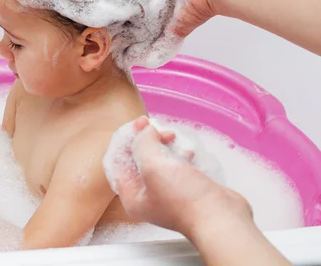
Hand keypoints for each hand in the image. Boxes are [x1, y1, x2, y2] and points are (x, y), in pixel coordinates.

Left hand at [108, 117, 251, 239]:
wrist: (220, 217)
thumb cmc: (183, 197)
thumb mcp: (153, 165)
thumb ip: (142, 143)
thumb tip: (145, 131)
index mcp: (131, 196)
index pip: (120, 161)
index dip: (127, 139)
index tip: (140, 122)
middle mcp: (147, 196)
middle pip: (139, 159)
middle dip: (147, 140)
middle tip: (158, 128)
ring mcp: (168, 194)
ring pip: (159, 160)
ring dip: (164, 145)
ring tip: (173, 136)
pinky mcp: (187, 190)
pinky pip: (177, 166)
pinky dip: (180, 155)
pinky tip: (188, 151)